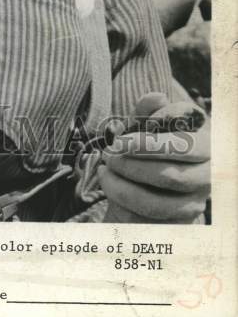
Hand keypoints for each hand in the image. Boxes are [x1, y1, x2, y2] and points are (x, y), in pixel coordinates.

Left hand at [99, 92, 210, 222]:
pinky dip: (122, 192)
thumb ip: (146, 111)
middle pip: (175, 170)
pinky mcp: (183, 220)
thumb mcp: (140, 128)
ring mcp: (198, 199)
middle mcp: (209, 172)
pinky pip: (152, 209)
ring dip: (128, 175)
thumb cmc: (143, 150)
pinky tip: (107, 179)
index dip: (151, 140)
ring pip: (164, 191)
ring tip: (106, 164)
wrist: (138, 190)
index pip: (184, 140)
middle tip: (111, 150)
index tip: (121, 138)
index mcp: (204, 142)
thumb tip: (157, 96)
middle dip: (136, 159)